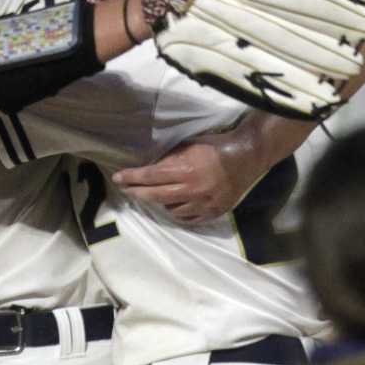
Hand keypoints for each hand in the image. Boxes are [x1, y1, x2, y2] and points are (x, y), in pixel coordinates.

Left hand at [113, 131, 265, 223]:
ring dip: (160, 203)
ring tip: (154, 196)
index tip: (118, 178)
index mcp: (185, 170)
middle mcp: (191, 189)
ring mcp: (202, 204)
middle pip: (155, 196)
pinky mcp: (212, 212)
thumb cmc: (216, 146)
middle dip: (136, 192)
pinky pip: (188, 218)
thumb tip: (150, 168)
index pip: (150, 176)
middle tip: (125, 190)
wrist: (246, 156)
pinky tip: (174, 207)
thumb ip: (170, 159)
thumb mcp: (189, 146)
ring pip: (171, 210)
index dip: (132, 178)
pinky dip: (179, 213)